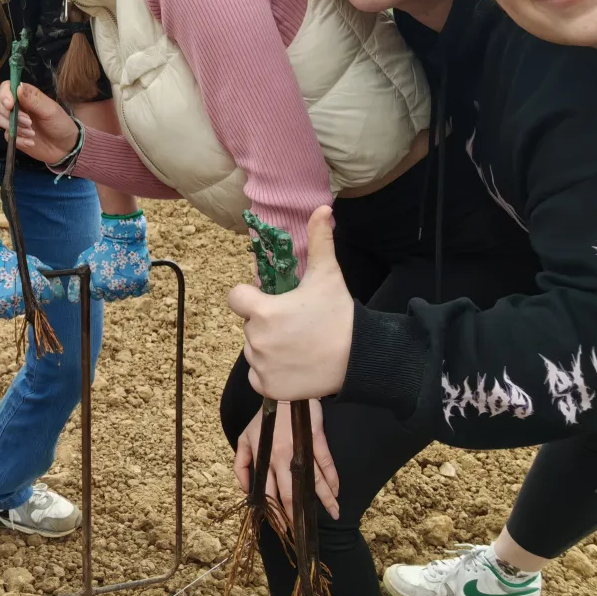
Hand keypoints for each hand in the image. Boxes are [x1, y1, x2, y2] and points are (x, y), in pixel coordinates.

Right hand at [0, 81, 80, 163]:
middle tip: (28, 122)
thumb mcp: (50, 110)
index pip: (6, 87)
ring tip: (31, 133)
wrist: (65, 147)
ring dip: (14, 127)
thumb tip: (17, 87)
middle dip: (8, 113)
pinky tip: (31, 142)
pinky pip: (7, 135)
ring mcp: (13, 122)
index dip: (4, 94)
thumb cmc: (60, 124)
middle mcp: (17, 106)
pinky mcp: (14, 135)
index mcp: (26, 96)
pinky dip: (18, 139)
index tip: (10, 105)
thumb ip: (33, 99)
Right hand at [0, 232, 65, 317]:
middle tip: (23, 289)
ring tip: (12, 293)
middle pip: (35, 305)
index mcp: (36, 283)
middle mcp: (25, 295)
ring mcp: (11, 302)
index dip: (47, 292)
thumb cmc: (10, 258)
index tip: (42, 290)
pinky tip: (4, 299)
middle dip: (32, 298)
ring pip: (21, 311)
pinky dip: (6, 309)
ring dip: (19, 305)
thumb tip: (53, 277)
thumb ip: (43, 269)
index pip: (49, 295)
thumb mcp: (30, 261)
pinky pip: (6, 314)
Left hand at [75, 211, 150, 301]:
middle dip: (108, 288)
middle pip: (110, 297)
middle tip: (110, 274)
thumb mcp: (85, 260)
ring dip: (121, 287)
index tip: (100, 275)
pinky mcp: (142, 282)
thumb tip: (72, 300)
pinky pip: (138, 292)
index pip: (97, 295)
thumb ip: (76, 281)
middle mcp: (114, 288)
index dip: (97, 284)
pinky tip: (131, 276)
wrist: (124, 237)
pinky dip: (135, 286)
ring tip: (120, 272)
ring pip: (123, 295)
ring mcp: (129, 286)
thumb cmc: (103, 248)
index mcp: (100, 284)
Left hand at [229, 206, 352, 400]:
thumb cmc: (340, 315)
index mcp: (262, 311)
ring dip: (268, 348)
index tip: (272, 301)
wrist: (360, 359)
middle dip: (265, 323)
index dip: (251, 297)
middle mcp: (256, 340)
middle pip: (248, 325)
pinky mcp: (268, 388)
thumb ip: (319, 241)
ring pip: (253, 351)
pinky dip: (271, 373)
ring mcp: (261, 366)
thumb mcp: (327, 275)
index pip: (236, 298)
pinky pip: (258, 376)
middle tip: (295, 325)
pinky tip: (294, 365)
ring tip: (298, 345)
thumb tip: (323, 207)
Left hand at [234, 400, 339, 522]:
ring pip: (314, 481)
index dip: (276, 513)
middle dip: (299, 514)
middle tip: (305, 531)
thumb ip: (241, 465)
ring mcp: (301, 450)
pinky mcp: (316, 440)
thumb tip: (246, 490)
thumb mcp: (245, 439)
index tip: (283, 528)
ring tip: (334, 515)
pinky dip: (333, 479)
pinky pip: (326, 464)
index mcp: (266, 459)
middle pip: (291, 493)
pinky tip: (337, 492)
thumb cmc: (265, 420)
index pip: (270, 493)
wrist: (283, 394)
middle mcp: (283, 458)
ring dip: (325, 500)